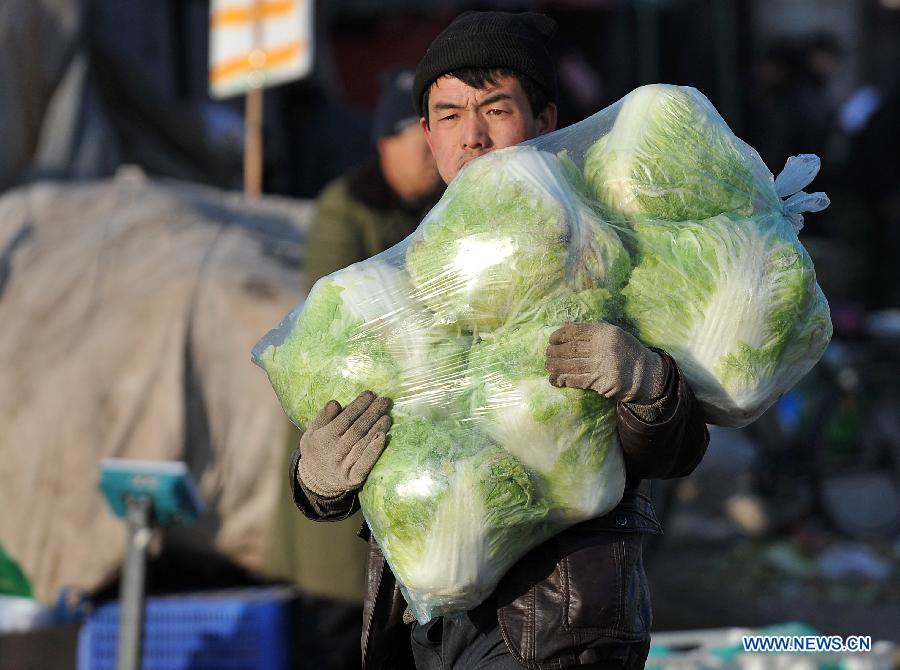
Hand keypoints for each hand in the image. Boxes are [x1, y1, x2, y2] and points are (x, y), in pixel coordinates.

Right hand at [296, 391, 391, 496]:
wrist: (315, 481)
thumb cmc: (317, 450)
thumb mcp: (311, 433)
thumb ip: (322, 417)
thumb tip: (335, 402)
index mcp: (323, 438)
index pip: (344, 419)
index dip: (358, 406)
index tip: (370, 394)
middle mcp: (334, 452)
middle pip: (357, 429)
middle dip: (372, 413)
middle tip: (384, 401)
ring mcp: (344, 466)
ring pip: (363, 443)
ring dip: (377, 428)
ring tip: (387, 416)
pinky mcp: (353, 478)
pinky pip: (365, 463)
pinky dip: (374, 450)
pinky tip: (383, 437)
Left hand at [545, 322, 665, 403]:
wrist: (645, 374)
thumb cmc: (625, 351)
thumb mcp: (612, 334)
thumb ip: (590, 330)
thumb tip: (564, 325)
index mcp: (605, 332)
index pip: (576, 331)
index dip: (559, 335)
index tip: (552, 339)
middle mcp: (603, 347)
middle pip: (571, 349)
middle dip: (555, 352)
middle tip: (547, 354)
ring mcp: (602, 365)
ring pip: (571, 365)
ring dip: (556, 366)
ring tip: (548, 365)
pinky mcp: (601, 382)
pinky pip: (577, 380)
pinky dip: (563, 380)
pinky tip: (555, 380)